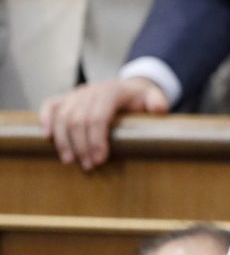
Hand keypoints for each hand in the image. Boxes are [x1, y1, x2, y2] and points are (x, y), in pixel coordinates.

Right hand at [39, 77, 169, 169]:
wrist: (129, 88)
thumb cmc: (141, 99)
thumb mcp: (154, 98)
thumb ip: (158, 102)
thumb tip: (159, 109)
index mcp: (111, 91)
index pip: (98, 116)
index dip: (97, 139)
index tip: (100, 159)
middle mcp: (90, 90)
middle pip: (78, 120)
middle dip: (82, 146)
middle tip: (89, 166)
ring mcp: (76, 93)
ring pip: (62, 116)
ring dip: (64, 141)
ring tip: (70, 161)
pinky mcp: (66, 98)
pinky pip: (50, 106)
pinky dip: (45, 120)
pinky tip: (47, 138)